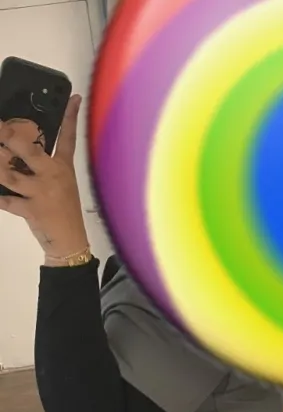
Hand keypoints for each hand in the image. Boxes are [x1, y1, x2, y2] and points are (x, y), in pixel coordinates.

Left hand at [0, 95, 88, 261]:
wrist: (70, 241)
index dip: (70, 117)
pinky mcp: (32, 210)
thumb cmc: (63, 211)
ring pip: (11, 175)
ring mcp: (41, 193)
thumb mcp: (61, 185)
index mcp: (62, 168)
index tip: (73, 97)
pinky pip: (7, 201)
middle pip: (29, 151)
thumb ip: (42, 168)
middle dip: (9, 137)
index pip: (68, 138)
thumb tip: (15, 152)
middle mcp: (52, 176)